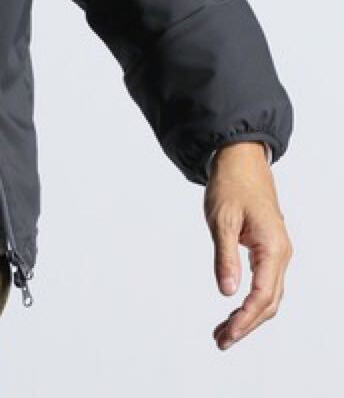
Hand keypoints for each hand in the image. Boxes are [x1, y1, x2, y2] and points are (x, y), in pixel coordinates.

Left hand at [204, 142, 292, 350]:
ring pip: (268, 296)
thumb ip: (224, 256)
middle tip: (220, 341)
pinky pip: (264, 284)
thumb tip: (226, 292)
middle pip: (269, 303)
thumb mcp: (221, 220)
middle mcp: (281, 254)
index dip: (245, 319)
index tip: (227, 334)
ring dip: (248, 317)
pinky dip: (249, 301)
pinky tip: (232, 311)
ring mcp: (276, 253)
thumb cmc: (231, 185)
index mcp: (273, 248)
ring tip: (222, 333)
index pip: (263, 295)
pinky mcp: (268, 250)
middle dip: (246, 325)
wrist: (240, 161)